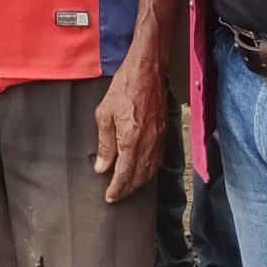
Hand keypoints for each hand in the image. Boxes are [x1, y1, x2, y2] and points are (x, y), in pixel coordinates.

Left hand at [91, 48, 166, 200]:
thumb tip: (102, 167)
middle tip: (116, 196)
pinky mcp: (164, 132)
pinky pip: (158, 159)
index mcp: (131, 139)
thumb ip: (105, 144)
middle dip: (128, 190)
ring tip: (127, 187)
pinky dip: (149, 171)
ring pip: (151, 170)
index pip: (124, 173)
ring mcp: (159, 138)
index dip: (117, 188)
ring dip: (139, 183)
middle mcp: (148, 143)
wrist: (147, 70)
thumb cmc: (124, 87)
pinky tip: (142, 171)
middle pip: (139, 177)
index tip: (109, 197)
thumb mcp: (105, 114)